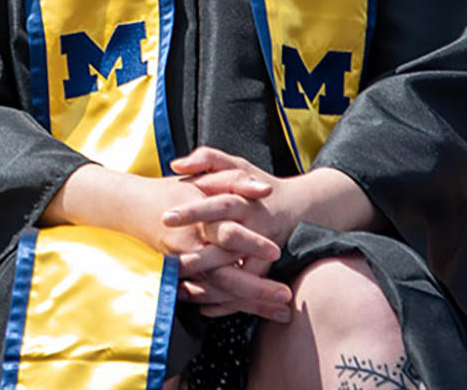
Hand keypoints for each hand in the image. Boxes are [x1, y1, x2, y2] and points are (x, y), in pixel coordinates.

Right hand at [49, 164, 293, 320]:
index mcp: (197, 217)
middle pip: (225, 273)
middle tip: (284, 296)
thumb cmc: (173, 190)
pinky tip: (254, 311)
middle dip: (256, 287)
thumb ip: (234, 181)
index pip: (226, 232)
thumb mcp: (203, 179)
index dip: (251, 243)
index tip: (276, 251)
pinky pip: (208, 296)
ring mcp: (183, 263)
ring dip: (250, 303)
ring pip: (219, 290)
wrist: (132, 206)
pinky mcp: (180, 275)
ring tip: (279, 311)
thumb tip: (264, 190)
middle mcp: (190, 244)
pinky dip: (229, 306)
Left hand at [166, 151, 378, 317]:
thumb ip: (206, 159)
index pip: (217, 204)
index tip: (165, 217)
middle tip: (173, 262)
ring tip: (183, 289)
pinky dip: (228, 301)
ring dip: (213, 284)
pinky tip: (204, 306)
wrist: (301, 208)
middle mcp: (254, 226)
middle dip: (201, 255)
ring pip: (240, 272)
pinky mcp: (267, 268)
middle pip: (228, 242)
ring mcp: (263, 250)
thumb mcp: (234, 165)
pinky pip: (249, 289)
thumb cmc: (258, 184)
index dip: (193, 211)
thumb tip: (176, 165)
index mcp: (243, 199)